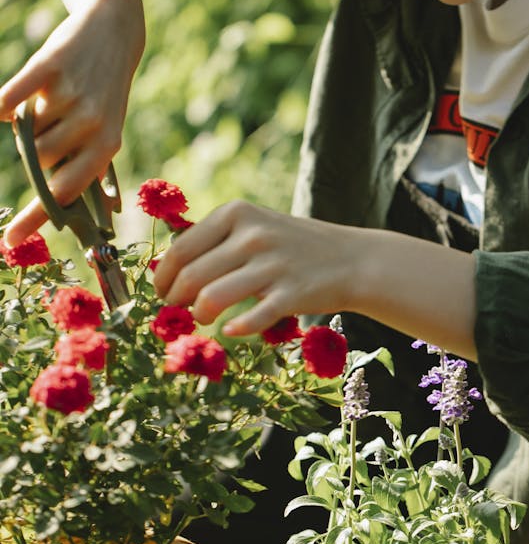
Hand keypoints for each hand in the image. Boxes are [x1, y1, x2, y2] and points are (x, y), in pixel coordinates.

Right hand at [0, 0, 144, 244]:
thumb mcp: (107, 130)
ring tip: (50, 103)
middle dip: (36, 149)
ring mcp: (72, 94)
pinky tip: (6, 103)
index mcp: (107, 146)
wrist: (112, 30)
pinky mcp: (50, 65)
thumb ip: (89, 167)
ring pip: (24, 132)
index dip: (37, 217)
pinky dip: (3, 103)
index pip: (66, 192)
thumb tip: (96, 217)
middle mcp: (93, 123)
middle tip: (52, 123)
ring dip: (27, 122)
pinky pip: (9, 99)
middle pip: (38, 160)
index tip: (9, 241)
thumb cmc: (105, 91)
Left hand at [153, 200, 358, 333]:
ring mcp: (273, 264)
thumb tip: (166, 268)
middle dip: (176, 300)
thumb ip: (215, 240)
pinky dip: (235, 328)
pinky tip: (231, 330)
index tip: (161, 293)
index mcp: (237, 213)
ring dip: (199, 315)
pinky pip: (250, 319)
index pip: (181, 249)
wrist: (352, 259)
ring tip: (204, 318)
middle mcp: (252, 235)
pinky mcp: (291, 294)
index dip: (163, 277)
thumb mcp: (254, 225)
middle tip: (178, 311)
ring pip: (212, 298)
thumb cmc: (292, 245)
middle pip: (191, 276)